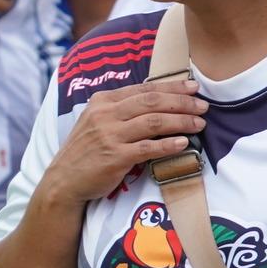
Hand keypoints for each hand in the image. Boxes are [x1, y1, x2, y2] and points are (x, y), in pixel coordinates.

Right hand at [40, 79, 206, 203]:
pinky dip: (169, 144)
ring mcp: (109, 135)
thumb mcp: (96, 121)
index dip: (172, 87)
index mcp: (102, 101)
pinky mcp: (115, 157)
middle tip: (202, 106)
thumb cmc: (85, 151)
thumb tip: (157, 102)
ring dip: (181, 121)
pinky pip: (149, 148)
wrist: (64, 180)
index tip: (193, 88)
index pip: (144, 89)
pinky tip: (183, 143)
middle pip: (152, 102)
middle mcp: (105, 115)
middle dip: (182, 102)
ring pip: (154, 122)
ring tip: (199, 124)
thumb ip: (120, 110)